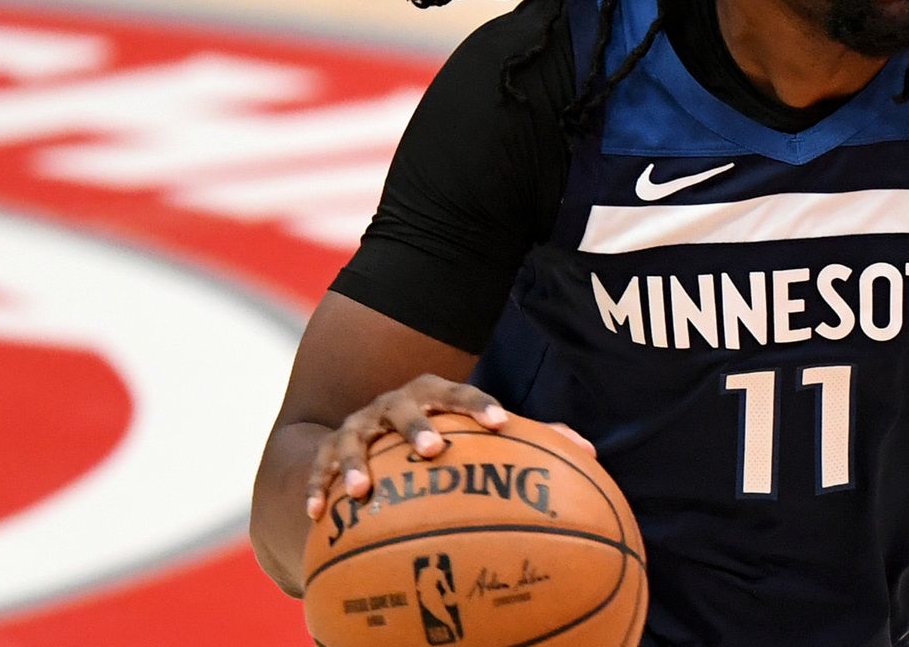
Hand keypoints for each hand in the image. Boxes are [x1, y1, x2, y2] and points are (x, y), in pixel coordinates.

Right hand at [302, 373, 591, 519]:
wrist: (370, 423)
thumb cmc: (441, 429)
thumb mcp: (475, 428)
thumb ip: (528, 437)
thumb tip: (590, 453)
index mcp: (435, 394)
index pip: (460, 393)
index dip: (481, 405)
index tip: (501, 424)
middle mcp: (396, 403)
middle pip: (407, 408)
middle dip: (419, 426)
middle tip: (434, 450)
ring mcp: (360, 424)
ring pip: (357, 438)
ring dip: (359, 463)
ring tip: (363, 492)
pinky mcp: (330, 448)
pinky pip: (321, 468)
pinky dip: (319, 488)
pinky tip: (318, 515)